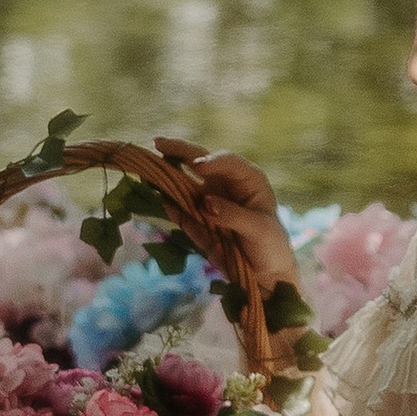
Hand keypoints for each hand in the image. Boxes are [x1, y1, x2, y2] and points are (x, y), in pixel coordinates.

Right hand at [154, 135, 298, 310]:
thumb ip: (233, 215)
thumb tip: (206, 203)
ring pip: (185, 181)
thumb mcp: (259, 230)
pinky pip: (178, 207)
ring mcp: (208, 200)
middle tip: (157, 143)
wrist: (264, 273)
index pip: (228, 162)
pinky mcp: (196, 219)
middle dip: (179, 151)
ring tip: (146, 166)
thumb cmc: (270, 245)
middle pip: (200, 161)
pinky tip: (151, 194)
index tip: (197, 166)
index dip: (211, 160)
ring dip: (166, 173)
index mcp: (247, 179)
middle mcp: (225, 183)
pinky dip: (165, 201)